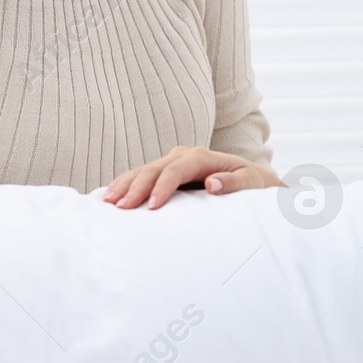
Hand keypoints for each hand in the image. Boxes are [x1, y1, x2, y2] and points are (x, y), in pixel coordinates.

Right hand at [103, 146, 282, 209]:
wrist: (254, 181)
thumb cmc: (254, 184)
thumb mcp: (252, 183)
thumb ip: (234, 183)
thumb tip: (212, 184)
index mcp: (204, 157)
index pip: (177, 170)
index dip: (163, 187)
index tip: (151, 207)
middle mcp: (186, 155)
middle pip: (155, 169)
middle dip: (137, 187)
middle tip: (120, 207)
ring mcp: (175, 162)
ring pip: (145, 170)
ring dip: (125, 184)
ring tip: (108, 201)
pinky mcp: (168, 172)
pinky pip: (144, 175)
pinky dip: (127, 183)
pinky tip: (111, 194)